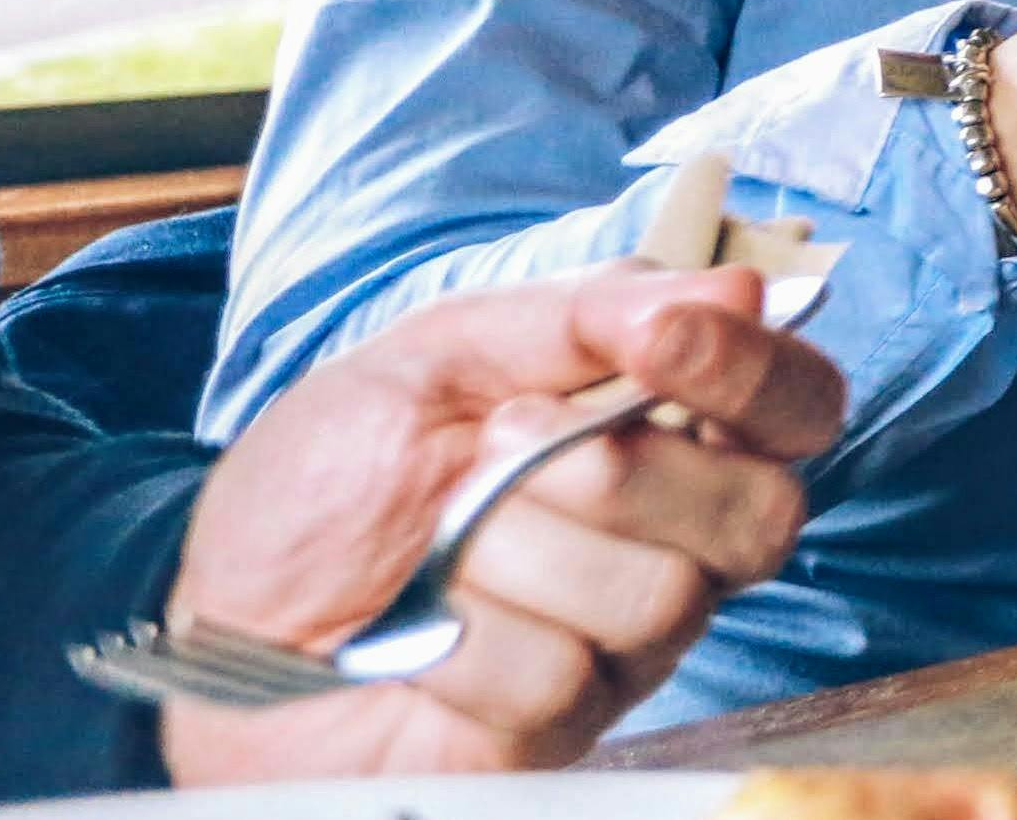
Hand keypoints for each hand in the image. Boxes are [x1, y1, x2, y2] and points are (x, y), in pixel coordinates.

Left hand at [158, 264, 846, 781]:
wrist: (218, 617)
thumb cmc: (330, 484)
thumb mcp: (435, 357)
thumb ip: (583, 315)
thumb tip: (739, 285)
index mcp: (664, 434)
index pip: (797, 403)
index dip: (754, 369)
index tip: (660, 337)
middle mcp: (676, 543)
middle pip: (761, 513)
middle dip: (619, 470)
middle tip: (498, 443)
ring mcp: (626, 646)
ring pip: (657, 596)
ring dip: (516, 551)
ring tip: (440, 547)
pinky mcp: (560, 731)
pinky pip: (560, 676)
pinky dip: (462, 641)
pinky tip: (419, 634)